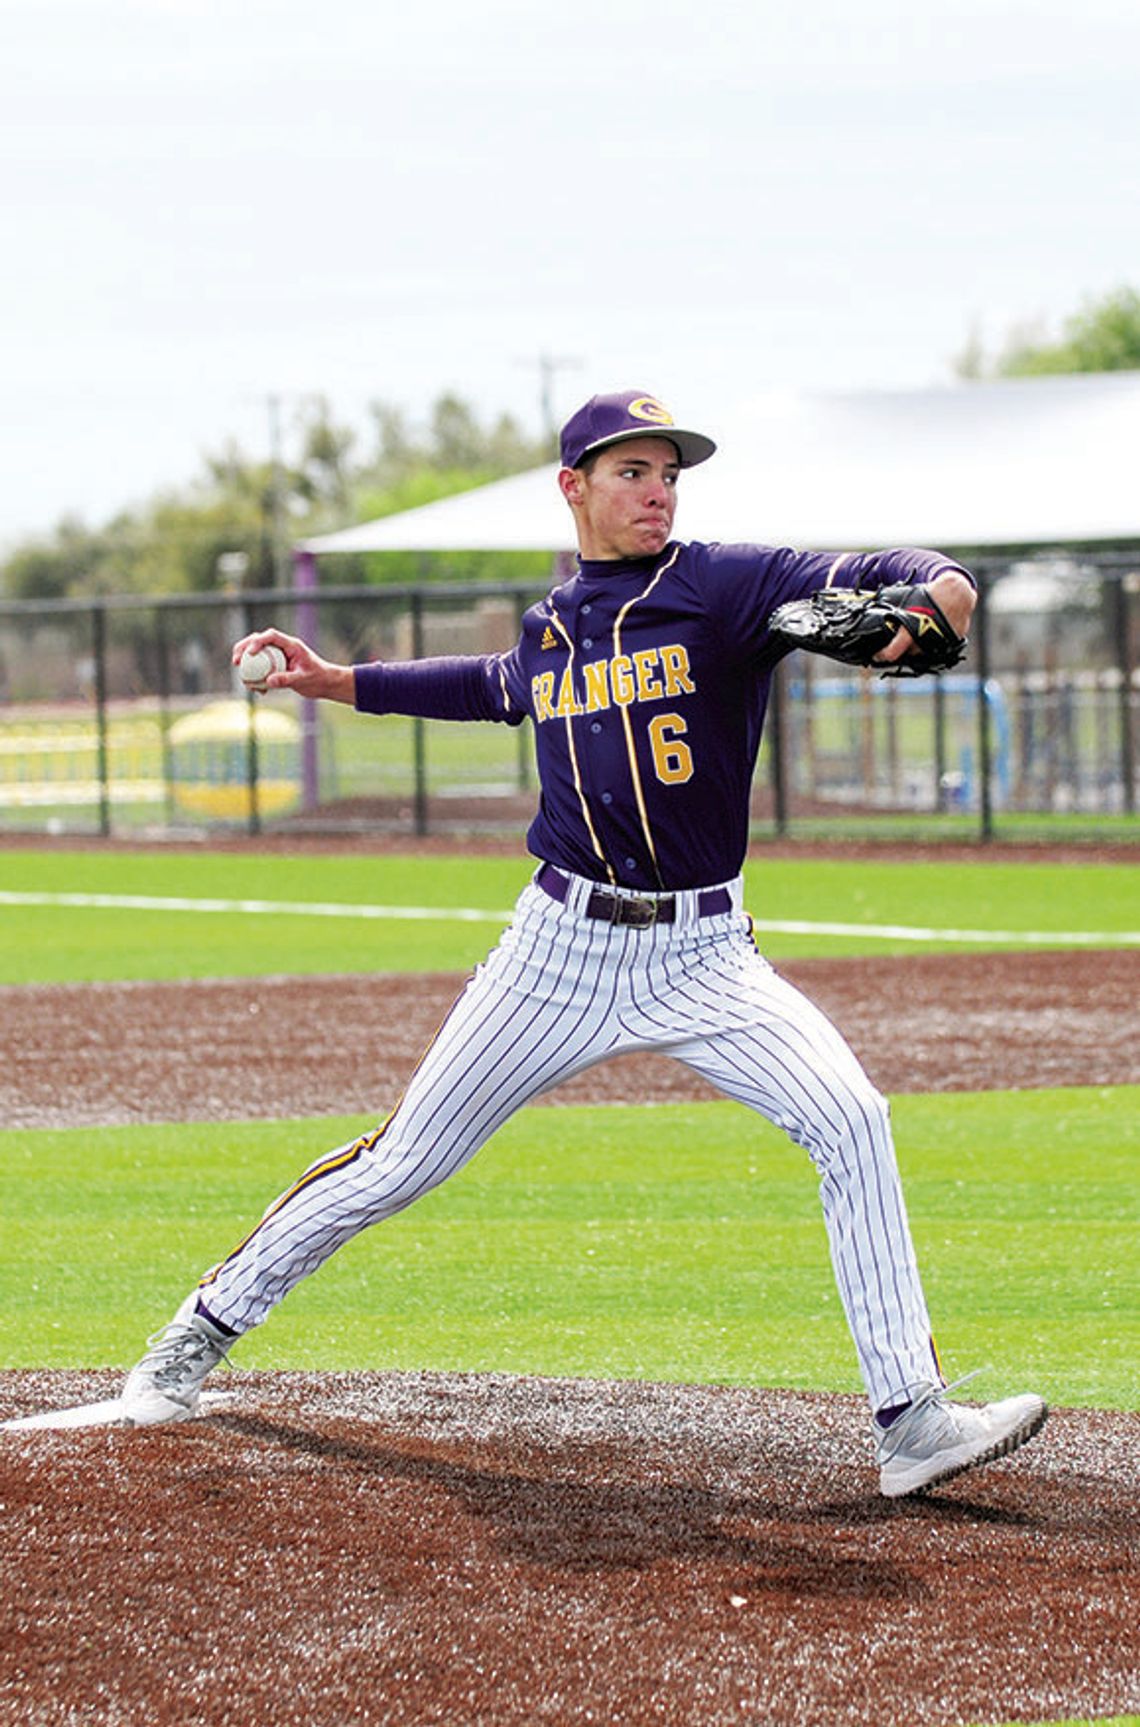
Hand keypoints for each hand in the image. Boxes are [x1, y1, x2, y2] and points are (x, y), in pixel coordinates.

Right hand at [231, 630, 355, 703]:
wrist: (325, 684)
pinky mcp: (277, 667)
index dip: (257, 641)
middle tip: (235, 661)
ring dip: (247, 664)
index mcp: (291, 645)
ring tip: (242, 677)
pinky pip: (262, 669)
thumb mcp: (303, 679)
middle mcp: (283, 647)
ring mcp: (279, 656)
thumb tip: (267, 681)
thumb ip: (286, 679)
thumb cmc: (318, 678)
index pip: (271, 636)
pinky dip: (257, 678)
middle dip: (244, 648)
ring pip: (258, 655)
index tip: (250, 653)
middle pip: (258, 641)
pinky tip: (258, 690)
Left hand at [873, 570, 975, 665]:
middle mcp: (925, 639)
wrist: (956, 592)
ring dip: (916, 650)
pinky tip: (928, 637)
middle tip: (896, 644)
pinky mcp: (950, 645)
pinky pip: (937, 651)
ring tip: (913, 639)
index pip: (893, 652)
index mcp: (911, 628)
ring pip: (923, 655)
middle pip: (908, 654)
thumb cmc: (929, 594)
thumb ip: (893, 610)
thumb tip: (871, 609)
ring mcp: (939, 644)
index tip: (877, 655)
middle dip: (901, 651)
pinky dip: (930, 647)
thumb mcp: (906, 599)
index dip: (882, 656)